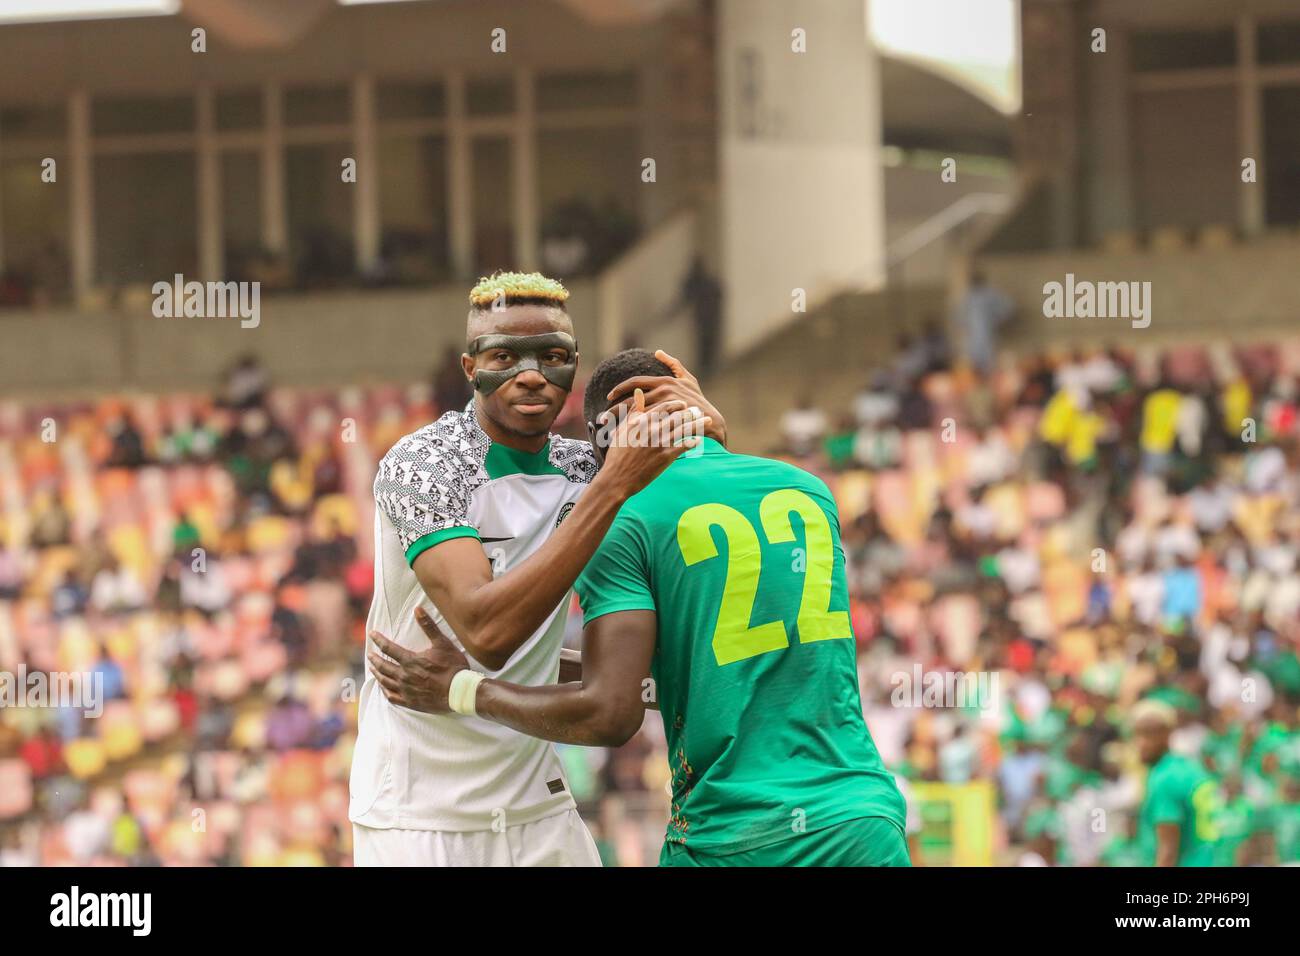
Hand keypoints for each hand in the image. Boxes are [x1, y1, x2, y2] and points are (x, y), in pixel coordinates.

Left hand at [367, 607, 469, 713]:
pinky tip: (383, 688)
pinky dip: (384, 691)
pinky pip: (391, 697)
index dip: (378, 640)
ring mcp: (406, 690)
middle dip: (374, 659)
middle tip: (369, 654)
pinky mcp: (410, 702)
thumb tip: (418, 609)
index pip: (388, 648)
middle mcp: (404, 675)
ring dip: (376, 673)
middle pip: (383, 666)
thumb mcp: (443, 643)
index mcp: (410, 660)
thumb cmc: (453, 667)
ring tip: (372, 669)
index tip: (372, 634)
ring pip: (384, 681)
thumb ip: (428, 626)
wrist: (459, 692)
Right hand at [596, 387, 709, 498]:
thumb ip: (633, 410)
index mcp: (642, 422)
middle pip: (677, 416)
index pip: (664, 407)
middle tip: (698, 410)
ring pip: (683, 429)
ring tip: (707, 421)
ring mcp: (660, 443)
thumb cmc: (618, 454)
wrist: (617, 478)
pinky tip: (700, 440)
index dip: (676, 404)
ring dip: (697, 424)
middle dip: (690, 412)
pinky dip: (693, 442)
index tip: (683, 403)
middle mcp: (653, 430)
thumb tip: (639, 392)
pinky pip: (684, 446)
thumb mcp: (623, 429)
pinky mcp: (665, 457)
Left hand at [606, 350, 726, 446]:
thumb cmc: (698, 400)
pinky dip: (632, 434)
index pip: (635, 383)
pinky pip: (646, 429)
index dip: (620, 390)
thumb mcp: (688, 379)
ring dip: (620, 424)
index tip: (609, 397)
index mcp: (664, 382)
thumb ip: (673, 364)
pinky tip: (622, 440)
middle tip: (602, 419)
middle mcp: (663, 393)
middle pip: (631, 401)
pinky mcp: (667, 423)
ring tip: (608, 432)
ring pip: (636, 416)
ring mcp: (666, 408)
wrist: (710, 421)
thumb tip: (658, 352)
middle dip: (614, 411)